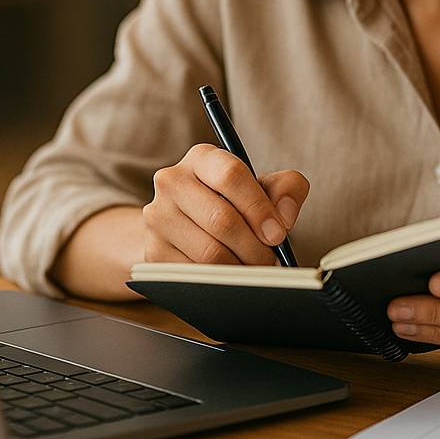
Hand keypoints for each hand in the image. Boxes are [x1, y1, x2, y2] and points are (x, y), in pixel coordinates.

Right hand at [142, 143, 308, 264]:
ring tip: (254, 269)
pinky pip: (194, 274)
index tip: (278, 233)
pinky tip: (231, 276)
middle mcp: (172, 181)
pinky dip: (220, 281)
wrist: (186, 226)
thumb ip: (286, 189)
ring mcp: (158, 217)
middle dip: (254, 247)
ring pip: (208, 252)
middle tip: (270, 259)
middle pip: (221, 219)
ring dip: (240, 267)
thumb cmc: (232, 203)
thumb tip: (284, 217)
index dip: (259, 208)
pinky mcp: (153, 251)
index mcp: (202, 158)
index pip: (231, 176)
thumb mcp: (261, 188)